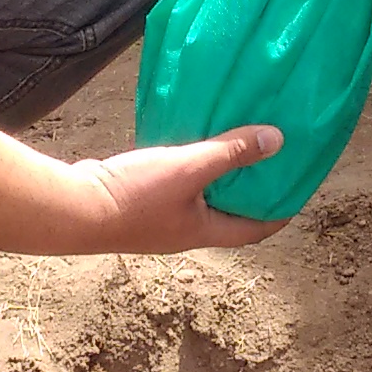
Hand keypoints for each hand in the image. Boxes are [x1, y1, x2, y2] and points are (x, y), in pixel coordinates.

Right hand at [71, 127, 288, 251]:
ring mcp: (160, 220)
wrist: (74, 209)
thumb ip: (230, 153)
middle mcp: (185, 232)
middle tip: (268, 162)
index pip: (254, 230)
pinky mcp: (139, 204)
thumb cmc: (134, 196)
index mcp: (203, 232)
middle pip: (229, 215)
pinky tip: (188, 146)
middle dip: (250, 193)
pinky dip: (189, 172)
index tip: (297, 194)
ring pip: (200, 201)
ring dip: (218, 181)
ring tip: (234, 149)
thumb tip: (277, 140)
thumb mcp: (188, 168)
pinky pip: (175, 188)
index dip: (278, 214)